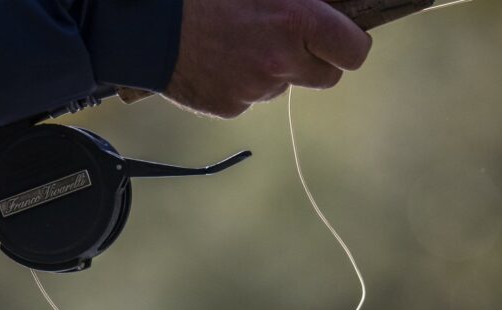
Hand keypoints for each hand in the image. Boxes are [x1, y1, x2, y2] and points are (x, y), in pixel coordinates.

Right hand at [163, 0, 372, 118]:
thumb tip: (319, 7)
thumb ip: (298, 0)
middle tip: (292, 40)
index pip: (353, 52)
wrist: (148, 25)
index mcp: (296, 21)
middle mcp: (281, 61)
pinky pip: (249, 98)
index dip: (351, 46)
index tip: (342, 40)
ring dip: (274, 70)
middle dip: (316, 61)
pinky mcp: (230, 107)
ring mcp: (255, 89)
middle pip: (327, 78)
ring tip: (240, 42)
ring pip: (282, 86)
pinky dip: (240, 82)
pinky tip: (219, 58)